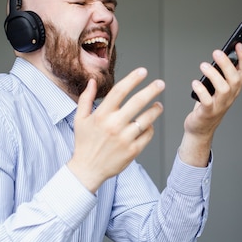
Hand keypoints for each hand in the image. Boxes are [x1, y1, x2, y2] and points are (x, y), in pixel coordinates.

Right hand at [68, 68, 164, 192]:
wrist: (88, 169)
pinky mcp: (133, 151)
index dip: (132, 79)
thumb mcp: (80, 119)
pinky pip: (147, 135)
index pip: (120, 91)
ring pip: (147, 119)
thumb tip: (92, 81)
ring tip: (159, 105)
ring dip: (156, 110)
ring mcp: (125, 139)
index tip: (143, 71)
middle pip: (137, 102)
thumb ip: (86, 99)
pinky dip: (150, 128)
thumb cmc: (84, 143)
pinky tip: (149, 124)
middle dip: (151, 90)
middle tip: (160, 83)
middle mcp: (114, 125)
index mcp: (101, 115)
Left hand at [181, 43, 241, 165]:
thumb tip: (218, 55)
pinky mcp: (208, 113)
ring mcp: (220, 106)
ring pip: (223, 88)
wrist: (200, 128)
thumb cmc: (208, 105)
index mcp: (234, 89)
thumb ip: (219, 74)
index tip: (238, 44)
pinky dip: (201, 90)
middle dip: (226, 64)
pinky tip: (195, 82)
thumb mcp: (216, 88)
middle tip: (216, 52)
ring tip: (203, 65)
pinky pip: (207, 101)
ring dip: (214, 75)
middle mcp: (230, 97)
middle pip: (235, 79)